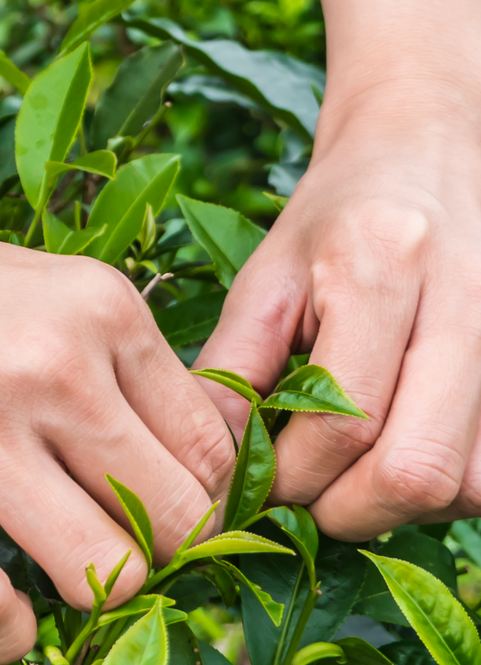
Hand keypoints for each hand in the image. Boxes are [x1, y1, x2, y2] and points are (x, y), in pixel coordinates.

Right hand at [0, 191, 234, 662]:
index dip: (204, 504)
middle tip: (110, 545)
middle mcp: (54, 366)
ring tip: (48, 566)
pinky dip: (4, 633)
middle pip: (183, 521)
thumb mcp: (49, 290)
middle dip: (160, 555)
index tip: (163, 517)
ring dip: (91, 595)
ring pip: (112, 576)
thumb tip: (205, 468)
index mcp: (103, 310)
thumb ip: (125, 365)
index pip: (216, 451)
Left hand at [197, 74, 480, 537]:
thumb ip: (234, 366)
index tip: (252, 486)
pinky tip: (396, 456)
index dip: (292, 476)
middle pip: (420, 469)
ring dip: (399, 506)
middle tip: (299, 499)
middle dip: (348, 510)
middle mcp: (466, 307)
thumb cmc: (335, 218)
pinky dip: (445, 489)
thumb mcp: (267, 276)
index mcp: (382, 266)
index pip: (347, 419)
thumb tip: (209, 464)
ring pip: (471, 486)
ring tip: (346, 475)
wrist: (424, 154)